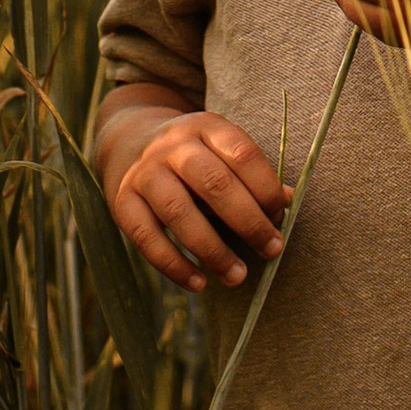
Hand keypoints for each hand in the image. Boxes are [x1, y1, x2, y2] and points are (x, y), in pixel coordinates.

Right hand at [107, 109, 289, 293]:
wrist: (129, 141)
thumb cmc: (193, 155)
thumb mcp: (221, 149)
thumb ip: (252, 174)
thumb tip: (288, 202)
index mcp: (205, 126)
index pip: (242, 154)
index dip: (266, 187)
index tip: (281, 216)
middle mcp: (172, 146)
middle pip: (214, 183)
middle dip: (248, 222)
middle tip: (271, 250)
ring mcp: (144, 172)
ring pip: (180, 213)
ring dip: (213, 251)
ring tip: (238, 276)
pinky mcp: (122, 201)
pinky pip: (148, 239)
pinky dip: (175, 265)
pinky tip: (199, 282)